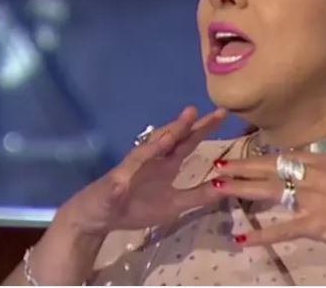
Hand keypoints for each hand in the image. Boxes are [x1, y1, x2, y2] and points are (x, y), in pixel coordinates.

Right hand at [57, 106, 226, 236]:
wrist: (99, 217)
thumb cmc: (136, 207)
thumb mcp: (174, 205)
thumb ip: (198, 196)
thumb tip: (226, 187)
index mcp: (167, 165)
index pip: (188, 143)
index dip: (204, 129)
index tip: (222, 114)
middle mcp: (153, 159)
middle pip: (174, 137)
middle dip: (192, 123)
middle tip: (214, 109)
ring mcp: (134, 165)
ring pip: (154, 145)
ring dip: (170, 132)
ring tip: (187, 118)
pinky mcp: (117, 179)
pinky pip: (131, 166)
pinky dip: (143, 157)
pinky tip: (157, 148)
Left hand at [210, 151, 325, 258]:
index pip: (286, 157)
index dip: (261, 158)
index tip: (242, 157)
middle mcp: (317, 174)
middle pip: (271, 168)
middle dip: (241, 167)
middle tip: (217, 167)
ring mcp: (314, 198)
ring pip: (269, 191)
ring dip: (240, 190)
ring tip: (216, 190)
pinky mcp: (315, 223)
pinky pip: (282, 229)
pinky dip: (262, 236)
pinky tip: (243, 239)